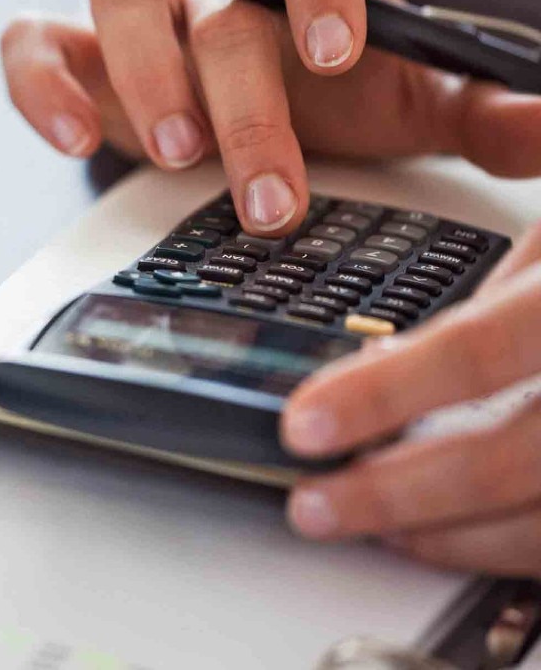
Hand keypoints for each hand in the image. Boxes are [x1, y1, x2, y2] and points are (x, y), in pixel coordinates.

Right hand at [0, 0, 540, 235]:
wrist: (240, 63)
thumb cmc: (329, 77)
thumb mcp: (411, 90)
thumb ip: (479, 105)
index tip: (338, 51)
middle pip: (218, 3)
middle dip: (245, 103)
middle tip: (271, 195)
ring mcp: (136, 9)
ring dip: (144, 76)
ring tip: (178, 157)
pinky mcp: (69, 47)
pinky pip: (30, 43)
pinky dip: (40, 85)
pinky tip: (76, 138)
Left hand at [281, 222, 540, 576]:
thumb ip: (513, 277)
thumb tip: (402, 350)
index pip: (482, 348)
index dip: (387, 394)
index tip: (305, 426)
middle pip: (519, 461)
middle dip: (399, 494)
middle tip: (317, 505)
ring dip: (457, 539)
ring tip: (379, 527)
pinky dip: (519, 548)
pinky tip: (464, 538)